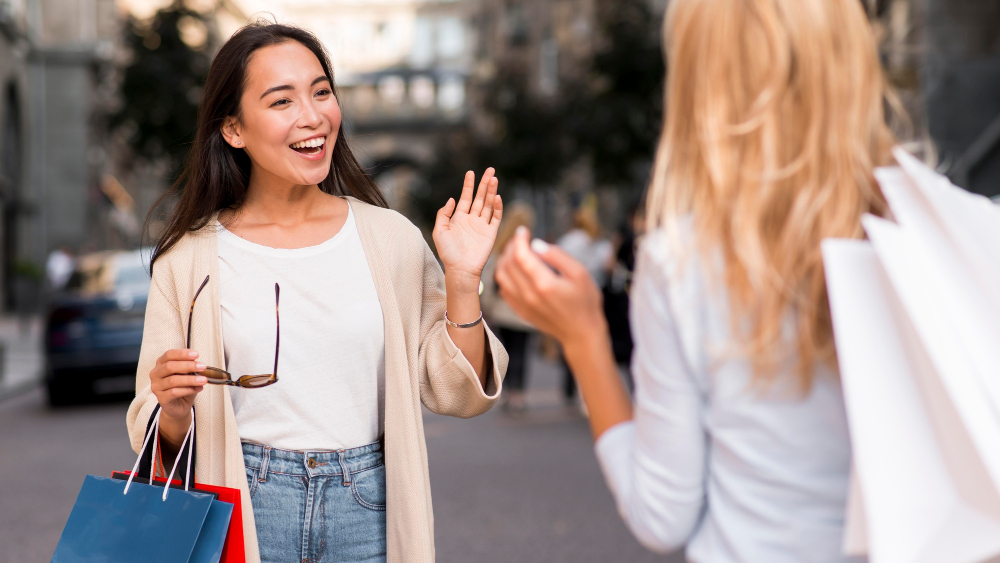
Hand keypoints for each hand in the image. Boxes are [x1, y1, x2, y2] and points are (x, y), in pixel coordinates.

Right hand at [150, 349, 207, 421]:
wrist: (179, 406)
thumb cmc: (183, 387)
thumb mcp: (188, 374)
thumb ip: (190, 368)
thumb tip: (199, 364)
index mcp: (161, 364)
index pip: (169, 355)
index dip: (182, 354)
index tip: (196, 354)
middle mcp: (156, 374)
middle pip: (169, 366)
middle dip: (188, 366)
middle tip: (202, 367)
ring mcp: (156, 386)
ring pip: (172, 380)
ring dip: (190, 379)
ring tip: (203, 380)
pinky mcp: (161, 398)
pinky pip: (174, 392)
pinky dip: (188, 390)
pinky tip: (198, 388)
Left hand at [433, 168, 502, 290]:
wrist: (460, 269)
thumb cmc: (448, 253)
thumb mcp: (439, 231)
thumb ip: (443, 214)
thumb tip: (452, 199)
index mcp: (459, 218)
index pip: (466, 197)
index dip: (468, 185)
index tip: (471, 172)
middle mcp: (472, 219)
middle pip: (480, 197)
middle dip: (484, 183)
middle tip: (490, 170)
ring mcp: (482, 225)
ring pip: (488, 204)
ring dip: (491, 192)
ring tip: (494, 179)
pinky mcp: (491, 233)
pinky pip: (496, 217)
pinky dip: (497, 207)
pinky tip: (497, 197)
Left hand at [495, 227, 605, 345]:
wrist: (582, 333)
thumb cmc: (585, 301)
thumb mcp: (580, 273)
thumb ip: (557, 256)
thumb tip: (536, 244)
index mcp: (544, 284)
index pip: (521, 255)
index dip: (519, 239)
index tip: (524, 230)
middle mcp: (529, 295)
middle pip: (508, 264)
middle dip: (511, 247)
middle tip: (521, 240)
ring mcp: (523, 305)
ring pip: (501, 277)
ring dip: (505, 261)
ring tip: (516, 253)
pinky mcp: (521, 311)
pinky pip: (504, 290)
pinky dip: (506, 276)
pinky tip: (516, 271)